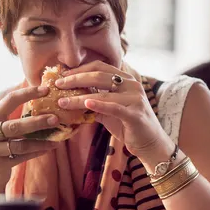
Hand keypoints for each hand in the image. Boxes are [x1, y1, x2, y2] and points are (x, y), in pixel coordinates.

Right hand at [0, 86, 59, 194]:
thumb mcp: (1, 120)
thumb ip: (14, 105)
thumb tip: (33, 83)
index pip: (9, 99)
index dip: (28, 93)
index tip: (46, 89)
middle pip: (15, 125)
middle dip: (37, 121)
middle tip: (56, 118)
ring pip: (20, 144)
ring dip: (41, 141)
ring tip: (57, 139)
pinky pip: (21, 157)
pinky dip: (37, 152)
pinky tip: (49, 148)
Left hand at [55, 61, 173, 162]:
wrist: (150, 144)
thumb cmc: (128, 125)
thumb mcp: (108, 110)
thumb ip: (94, 101)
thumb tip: (69, 97)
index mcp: (125, 80)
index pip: (100, 66)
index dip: (80, 69)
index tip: (62, 75)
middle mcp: (132, 85)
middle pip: (99, 75)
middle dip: (76, 78)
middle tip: (58, 84)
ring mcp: (135, 98)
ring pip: (103, 93)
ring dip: (79, 97)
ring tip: (62, 101)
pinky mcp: (135, 114)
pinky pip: (114, 107)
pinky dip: (99, 104)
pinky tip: (85, 103)